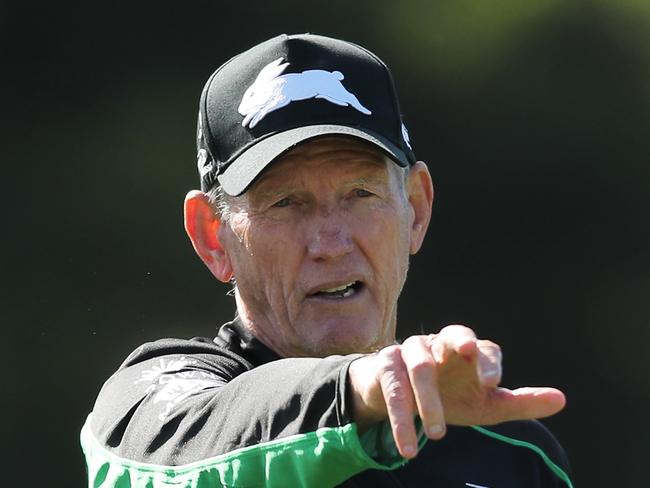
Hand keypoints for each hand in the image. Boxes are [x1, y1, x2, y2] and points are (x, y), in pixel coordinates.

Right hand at [348, 325, 565, 458]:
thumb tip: (562, 399)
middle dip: (460, 342)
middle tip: (466, 354)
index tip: (492, 384)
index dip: (487, 362)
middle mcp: (439, 343)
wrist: (397, 396)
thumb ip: (519, 402)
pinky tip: (409, 446)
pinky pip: (393, 388)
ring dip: (428, 401)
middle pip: (451, 334)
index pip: (482, 347)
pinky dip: (401, 418)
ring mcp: (410, 350)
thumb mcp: (484, 404)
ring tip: (438, 435)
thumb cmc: (449, 395)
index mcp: (466, 349)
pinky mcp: (385, 366)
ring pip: (420, 367)